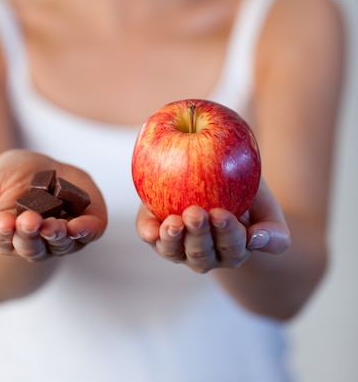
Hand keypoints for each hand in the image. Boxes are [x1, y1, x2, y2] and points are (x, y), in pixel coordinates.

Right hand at [0, 149, 106, 261]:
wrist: (42, 163)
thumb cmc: (11, 177)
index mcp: (8, 237)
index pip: (3, 241)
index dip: (2, 232)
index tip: (0, 221)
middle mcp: (36, 243)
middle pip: (32, 248)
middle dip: (30, 235)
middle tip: (28, 220)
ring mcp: (63, 237)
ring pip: (59, 245)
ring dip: (55, 236)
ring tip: (51, 225)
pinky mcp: (88, 224)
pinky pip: (89, 233)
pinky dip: (85, 231)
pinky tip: (78, 226)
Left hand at [136, 177, 290, 272]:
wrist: (216, 168)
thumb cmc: (245, 187)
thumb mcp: (266, 204)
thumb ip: (274, 229)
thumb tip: (257, 239)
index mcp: (235, 250)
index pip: (233, 248)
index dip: (227, 234)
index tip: (221, 214)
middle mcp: (206, 255)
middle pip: (202, 254)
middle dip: (199, 235)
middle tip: (196, 213)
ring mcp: (179, 246)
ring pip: (175, 252)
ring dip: (173, 240)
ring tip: (173, 223)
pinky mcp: (155, 230)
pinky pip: (150, 236)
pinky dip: (149, 233)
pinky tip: (150, 230)